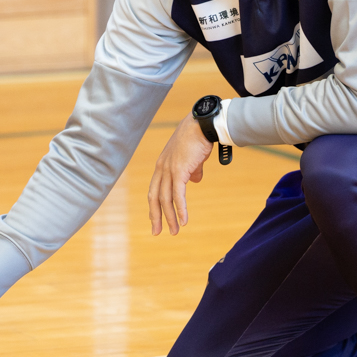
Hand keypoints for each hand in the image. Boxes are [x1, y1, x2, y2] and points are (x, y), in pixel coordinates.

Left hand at [147, 112, 214, 236]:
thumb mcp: (192, 157)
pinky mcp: (180, 171)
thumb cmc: (199, 138)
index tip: (155, 218)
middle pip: (154, 197)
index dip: (154, 205)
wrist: (203, 125)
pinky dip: (180, 209)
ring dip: (170, 217)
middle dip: (156, 216)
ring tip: (174, 231)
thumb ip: (192, 170)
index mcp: (162, 164)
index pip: (154, 188)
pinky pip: (178, 194)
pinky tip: (183, 221)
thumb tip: (195, 180)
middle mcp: (162, 168)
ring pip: (165, 199)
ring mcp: (169, 169)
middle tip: (157, 232)